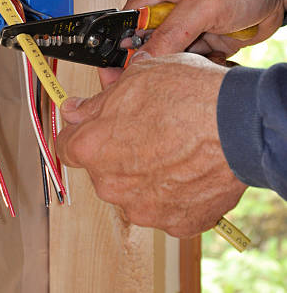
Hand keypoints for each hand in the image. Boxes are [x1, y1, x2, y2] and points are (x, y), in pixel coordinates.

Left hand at [56, 53, 246, 236]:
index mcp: (92, 147)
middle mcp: (111, 184)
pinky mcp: (176, 222)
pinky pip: (166, 206)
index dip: (79, 131)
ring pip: (133, 190)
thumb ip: (97, 101)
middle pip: (102, 168)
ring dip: (144, 173)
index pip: (66, 144)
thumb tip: (77, 108)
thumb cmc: (186, 96)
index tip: (88, 127)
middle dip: (116, 151)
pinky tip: (187, 167)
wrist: (236, 124)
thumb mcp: (134, 79)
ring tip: (171, 147)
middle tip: (142, 129)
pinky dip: (173, 191)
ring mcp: (143, 208)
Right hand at [125, 0, 286, 59]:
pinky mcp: (208, 42)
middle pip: (148, 45)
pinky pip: (195, 63)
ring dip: (183, 66)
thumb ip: (170, 32)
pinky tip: (217, 60)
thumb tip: (141, 58)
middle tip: (162, 74)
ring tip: (202, 59)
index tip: (122, 67)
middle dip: (155, 61)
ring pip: (172, 58)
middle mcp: (171, 12)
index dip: (123, 45)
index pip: (128, 22)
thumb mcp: (202, 4)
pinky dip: (203, 67)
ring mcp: (190, 28)